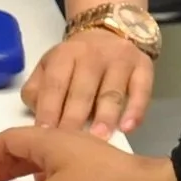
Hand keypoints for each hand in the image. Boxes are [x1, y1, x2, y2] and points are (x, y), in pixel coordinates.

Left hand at [22, 27, 154, 137]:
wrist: (108, 34)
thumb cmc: (74, 63)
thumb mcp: (48, 68)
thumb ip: (38, 92)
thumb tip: (40, 123)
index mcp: (64, 54)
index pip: (55, 84)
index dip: (50, 109)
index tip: (46, 135)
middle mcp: (92, 54)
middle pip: (83, 89)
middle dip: (75, 118)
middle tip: (71, 146)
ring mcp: (120, 59)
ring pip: (111, 91)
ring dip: (105, 116)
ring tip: (100, 139)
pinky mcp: (143, 66)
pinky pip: (141, 89)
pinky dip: (136, 109)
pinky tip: (128, 127)